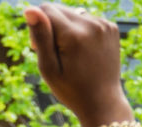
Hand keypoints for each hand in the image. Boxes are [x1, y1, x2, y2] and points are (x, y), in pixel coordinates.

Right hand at [24, 3, 130, 126]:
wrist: (102, 101)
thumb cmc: (70, 89)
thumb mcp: (48, 67)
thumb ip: (40, 36)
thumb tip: (30, 9)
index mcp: (74, 34)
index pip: (46, 10)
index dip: (37, 28)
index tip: (38, 49)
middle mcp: (92, 24)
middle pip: (59, 9)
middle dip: (50, 27)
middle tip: (54, 54)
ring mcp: (105, 24)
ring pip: (73, 14)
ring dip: (65, 29)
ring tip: (69, 55)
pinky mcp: (111, 27)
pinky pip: (87, 20)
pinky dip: (79, 31)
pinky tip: (81, 52)